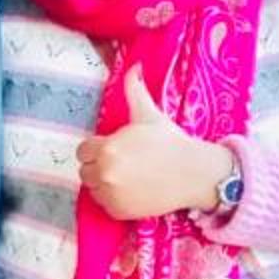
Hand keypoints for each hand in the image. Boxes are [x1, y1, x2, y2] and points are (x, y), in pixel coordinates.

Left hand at [76, 66, 232, 222]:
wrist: (194, 174)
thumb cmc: (171, 142)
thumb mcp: (149, 115)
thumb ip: (135, 90)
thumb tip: (133, 66)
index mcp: (107, 147)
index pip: (83, 151)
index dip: (98, 149)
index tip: (114, 149)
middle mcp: (105, 172)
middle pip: (86, 171)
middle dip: (100, 166)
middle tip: (124, 163)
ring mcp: (111, 194)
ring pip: (94, 189)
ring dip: (105, 183)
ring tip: (130, 176)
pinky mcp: (119, 212)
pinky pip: (105, 205)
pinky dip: (115, 200)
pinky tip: (134, 190)